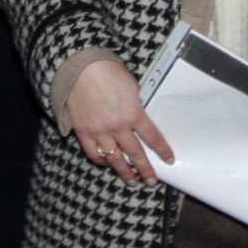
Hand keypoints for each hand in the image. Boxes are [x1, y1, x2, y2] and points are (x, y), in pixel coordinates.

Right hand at [67, 58, 174, 185]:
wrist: (79, 67)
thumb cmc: (106, 70)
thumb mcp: (131, 85)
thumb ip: (135, 103)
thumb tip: (138, 115)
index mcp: (133, 113)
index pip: (153, 138)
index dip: (162, 150)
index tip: (168, 160)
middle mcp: (118, 127)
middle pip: (135, 154)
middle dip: (145, 169)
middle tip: (151, 180)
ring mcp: (100, 131)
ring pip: (115, 159)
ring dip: (125, 172)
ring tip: (132, 180)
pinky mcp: (83, 131)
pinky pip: (93, 153)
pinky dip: (101, 161)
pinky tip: (107, 163)